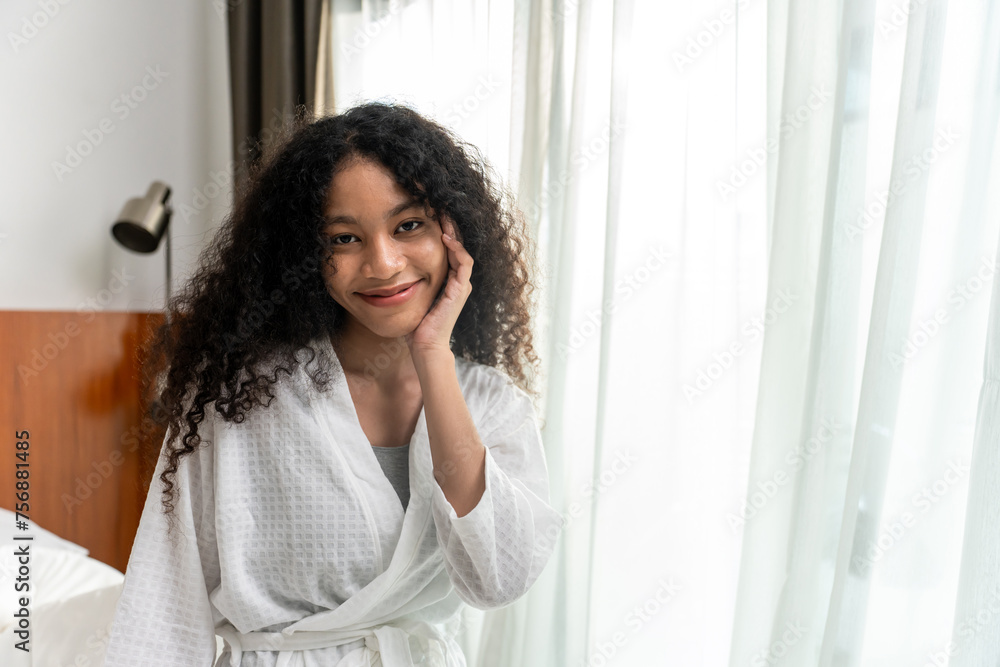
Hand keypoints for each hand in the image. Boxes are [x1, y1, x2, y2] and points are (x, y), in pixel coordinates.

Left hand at [404, 214, 472, 356]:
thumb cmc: (416, 323)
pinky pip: (463, 263)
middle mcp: (457, 280)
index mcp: (447, 280)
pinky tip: (445, 237)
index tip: (429, 215)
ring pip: (462, 250)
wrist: (424, 345)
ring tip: (444, 216)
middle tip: (438, 207)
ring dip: (454, 232)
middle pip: (456, 246)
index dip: (440, 231)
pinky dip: (457, 249)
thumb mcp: (410, 294)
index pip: (447, 249)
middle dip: (448, 226)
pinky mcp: (460, 290)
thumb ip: (406, 280)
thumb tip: (388, 267)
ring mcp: (461, 285)